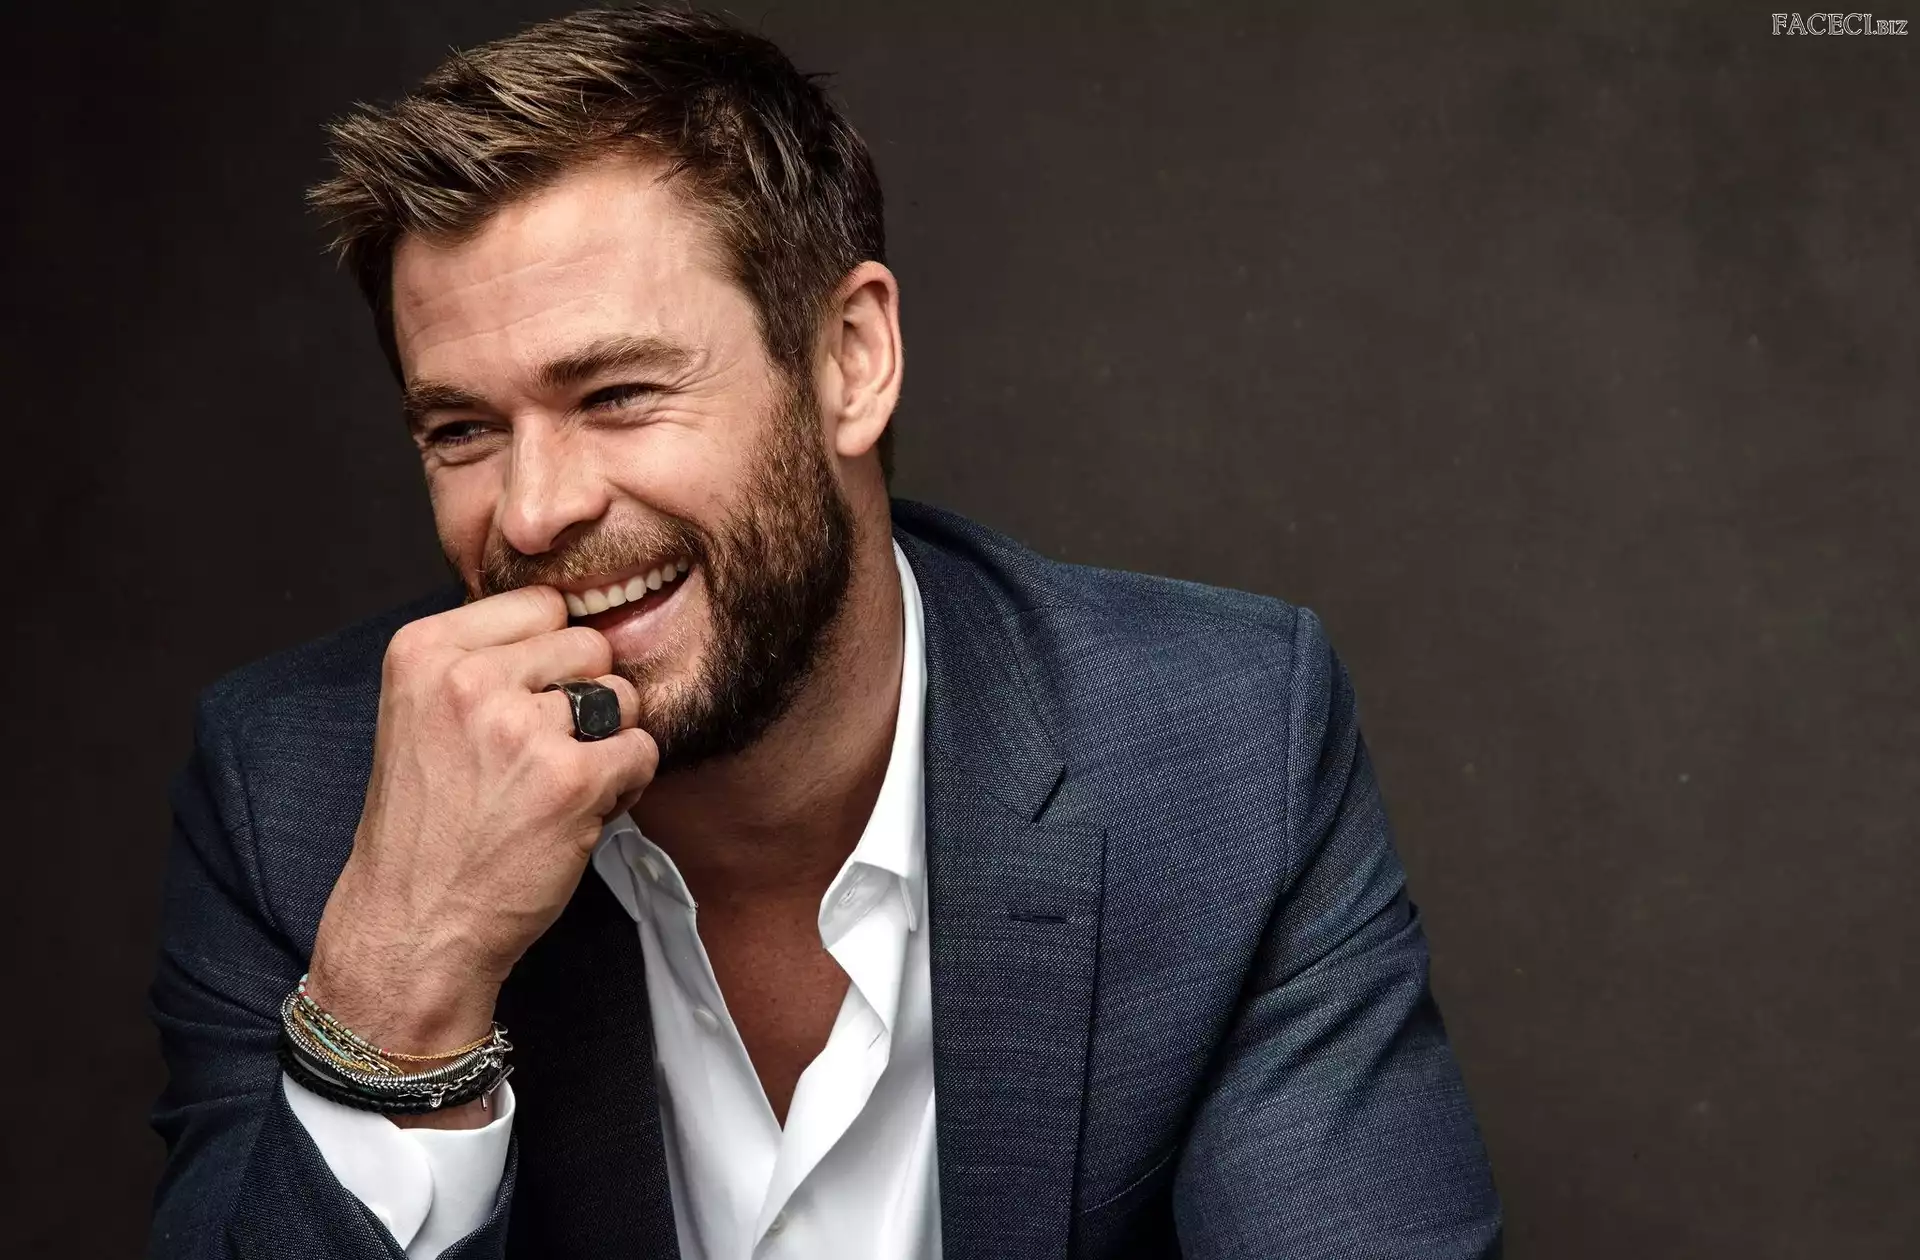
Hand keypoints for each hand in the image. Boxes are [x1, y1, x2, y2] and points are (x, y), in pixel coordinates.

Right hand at [306, 586, 656, 1072]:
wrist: (413, 924)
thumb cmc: (426, 827)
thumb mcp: (422, 713)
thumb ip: (482, 658)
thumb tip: (569, 615)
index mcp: (425, 651)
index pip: (540, 603)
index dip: (551, 655)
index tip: (528, 698)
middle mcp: (469, 679)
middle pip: (588, 644)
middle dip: (584, 697)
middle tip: (544, 753)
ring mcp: (521, 728)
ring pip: (622, 696)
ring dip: (608, 741)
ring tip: (558, 785)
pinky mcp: (571, 779)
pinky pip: (643, 750)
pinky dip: (627, 784)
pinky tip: (581, 812)